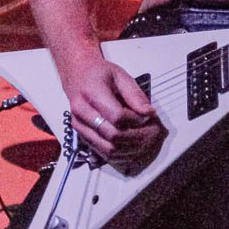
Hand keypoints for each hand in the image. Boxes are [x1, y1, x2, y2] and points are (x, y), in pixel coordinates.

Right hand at [61, 52, 164, 171]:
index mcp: (91, 92)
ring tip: (144, 142)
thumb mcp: (120, 76)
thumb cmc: (99, 74)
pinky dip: (119, 154)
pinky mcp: (80, 135)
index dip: (136, 120)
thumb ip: (135, 95)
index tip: (147, 117)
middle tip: (150, 132)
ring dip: (129, 149)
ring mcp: (79, 125)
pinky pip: (101, 152)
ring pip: (106, 148)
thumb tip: (148, 113)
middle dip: (135, 137)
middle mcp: (81, 111)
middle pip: (112, 135)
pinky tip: (131, 148)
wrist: (77, 75)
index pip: (116, 116)